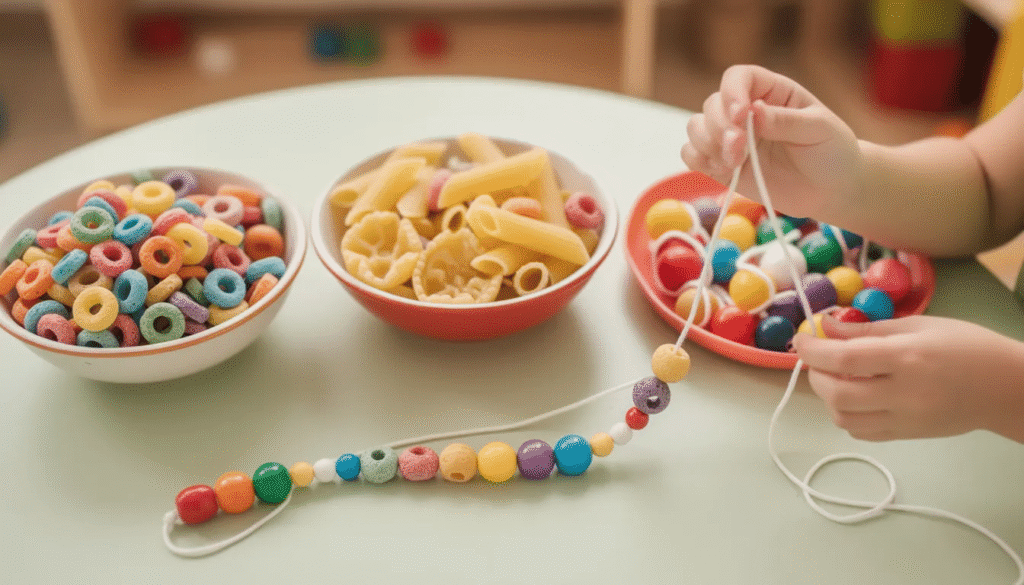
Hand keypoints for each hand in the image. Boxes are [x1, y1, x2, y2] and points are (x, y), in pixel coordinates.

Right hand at [681, 65, 860, 220]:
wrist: (832, 190)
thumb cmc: (831, 151)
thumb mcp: (819, 130)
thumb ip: (785, 121)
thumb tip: (753, 111)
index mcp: (771, 92)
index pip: (739, 77)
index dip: (732, 92)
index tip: (741, 115)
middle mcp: (746, 111)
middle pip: (713, 104)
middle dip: (719, 127)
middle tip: (739, 150)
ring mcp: (732, 139)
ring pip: (696, 128)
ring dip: (707, 144)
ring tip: (732, 163)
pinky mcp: (722, 165)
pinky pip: (693, 155)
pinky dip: (698, 160)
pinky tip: (722, 169)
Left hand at [791, 314, 1023, 442]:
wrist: (1007, 387)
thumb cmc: (966, 347)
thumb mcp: (919, 326)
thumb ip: (868, 330)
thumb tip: (827, 327)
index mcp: (906, 358)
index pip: (843, 358)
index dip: (812, 349)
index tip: (801, 338)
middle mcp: (903, 393)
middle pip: (836, 393)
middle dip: (815, 374)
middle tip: (816, 358)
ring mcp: (905, 420)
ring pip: (844, 419)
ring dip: (828, 397)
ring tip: (835, 376)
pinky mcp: (907, 436)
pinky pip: (861, 432)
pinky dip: (846, 415)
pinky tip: (853, 396)